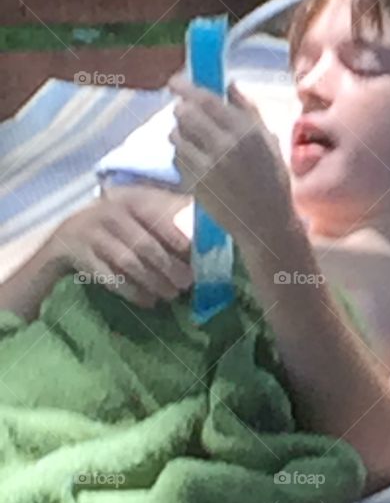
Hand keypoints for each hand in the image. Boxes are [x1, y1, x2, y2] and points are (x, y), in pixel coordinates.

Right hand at [50, 185, 193, 309]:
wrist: (67, 236)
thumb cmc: (118, 225)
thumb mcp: (139, 213)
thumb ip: (169, 219)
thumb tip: (208, 234)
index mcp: (131, 201)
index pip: (156, 216)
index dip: (175, 235)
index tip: (192, 253)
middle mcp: (111, 214)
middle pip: (144, 245)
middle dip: (168, 266)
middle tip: (187, 283)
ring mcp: (93, 235)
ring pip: (128, 262)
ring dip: (153, 281)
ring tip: (171, 294)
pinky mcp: (82, 257)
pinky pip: (109, 278)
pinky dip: (131, 291)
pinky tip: (148, 301)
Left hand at [167, 72, 293, 240]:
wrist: (266, 221)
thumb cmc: (271, 178)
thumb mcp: (269, 140)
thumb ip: (249, 110)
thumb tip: (230, 84)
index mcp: (245, 132)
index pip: (206, 100)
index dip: (185, 87)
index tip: (175, 81)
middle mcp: (224, 146)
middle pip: (184, 114)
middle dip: (181, 109)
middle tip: (186, 112)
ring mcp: (207, 166)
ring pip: (175, 135)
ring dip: (180, 132)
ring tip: (194, 140)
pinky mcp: (195, 183)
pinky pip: (177, 158)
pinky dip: (182, 154)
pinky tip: (197, 160)